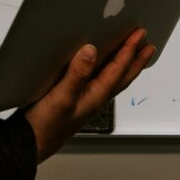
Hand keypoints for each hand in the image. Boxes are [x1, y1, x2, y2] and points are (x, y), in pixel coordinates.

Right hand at [23, 28, 155, 162]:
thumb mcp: (62, 97)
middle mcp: (95, 97)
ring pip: (115, 79)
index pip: (119, 69)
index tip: (139, 34)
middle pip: (123, 75)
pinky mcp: (77, 99)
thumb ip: (77, 74)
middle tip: (149, 45)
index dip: (130, 50)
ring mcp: (88, 99)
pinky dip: (109, 71)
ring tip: (135, 54)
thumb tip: (91, 51)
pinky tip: (103, 68)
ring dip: (127, 65)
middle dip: (137, 59)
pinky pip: (101, 81)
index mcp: (96, 95)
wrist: (30, 144)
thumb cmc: (46, 126)